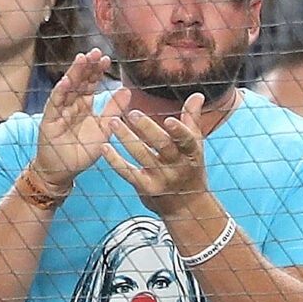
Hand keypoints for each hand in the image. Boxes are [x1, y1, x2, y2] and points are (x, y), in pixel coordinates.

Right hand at [30, 51, 121, 194]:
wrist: (65, 171)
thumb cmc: (82, 151)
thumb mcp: (104, 129)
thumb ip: (113, 109)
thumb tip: (128, 89)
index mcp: (84, 104)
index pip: (91, 83)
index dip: (97, 71)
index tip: (106, 59)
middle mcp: (71, 104)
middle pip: (79, 81)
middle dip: (87, 66)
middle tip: (95, 52)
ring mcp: (59, 110)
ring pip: (67, 88)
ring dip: (74, 73)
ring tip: (81, 59)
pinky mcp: (49, 120)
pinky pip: (55, 104)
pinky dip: (60, 93)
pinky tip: (66, 81)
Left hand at [103, 96, 212, 219]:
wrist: (185, 207)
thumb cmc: (189, 169)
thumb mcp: (195, 146)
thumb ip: (192, 119)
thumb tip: (197, 94)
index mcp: (191, 153)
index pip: (187, 140)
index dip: (179, 131)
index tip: (169, 119)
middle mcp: (177, 166)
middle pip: (162, 146)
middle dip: (148, 129)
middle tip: (132, 113)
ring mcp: (160, 178)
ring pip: (142, 156)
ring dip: (127, 138)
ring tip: (112, 122)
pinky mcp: (145, 188)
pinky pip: (128, 173)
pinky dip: (115, 161)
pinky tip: (105, 147)